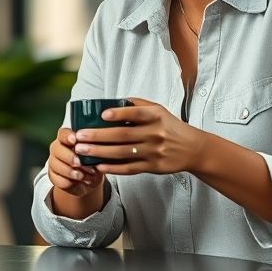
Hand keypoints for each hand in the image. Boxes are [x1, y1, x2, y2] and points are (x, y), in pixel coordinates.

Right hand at [47, 127, 103, 198]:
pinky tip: (78, 182)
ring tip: (82, 176)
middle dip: (69, 157)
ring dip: (70, 172)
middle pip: (56, 148)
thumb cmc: (93, 162)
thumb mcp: (96, 154)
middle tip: (79, 163)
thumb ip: (93, 150)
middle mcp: (58, 148)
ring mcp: (53, 162)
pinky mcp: (53, 176)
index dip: (67, 136)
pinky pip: (56, 178)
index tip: (74, 140)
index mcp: (67, 138)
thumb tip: (95, 149)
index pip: (63, 133)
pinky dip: (68, 182)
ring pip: (55, 165)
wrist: (88, 180)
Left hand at [73, 97, 206, 175]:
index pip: (136, 113)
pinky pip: (130, 168)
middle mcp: (155, 134)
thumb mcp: (158, 110)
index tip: (102, 115)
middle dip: (98, 136)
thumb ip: (136, 104)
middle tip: (79, 137)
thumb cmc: (169, 126)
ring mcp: (153, 152)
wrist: (192, 149)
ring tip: (82, 151)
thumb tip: (110, 102)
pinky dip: (113, 168)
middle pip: (123, 135)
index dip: (119, 113)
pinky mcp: (153, 167)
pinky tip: (99, 166)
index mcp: (155, 116)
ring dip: (100, 152)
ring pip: (123, 153)